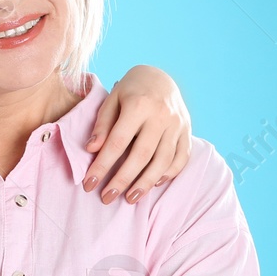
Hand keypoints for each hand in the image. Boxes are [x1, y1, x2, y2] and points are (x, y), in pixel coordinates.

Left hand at [83, 64, 191, 203]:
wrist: (160, 77)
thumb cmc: (130, 90)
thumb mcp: (112, 99)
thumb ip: (103, 124)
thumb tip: (92, 150)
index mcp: (139, 104)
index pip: (117, 142)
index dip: (102, 165)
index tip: (89, 183)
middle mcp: (161, 115)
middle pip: (141, 155)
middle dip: (123, 180)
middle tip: (106, 198)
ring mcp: (178, 124)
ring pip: (163, 161)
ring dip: (146, 183)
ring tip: (130, 198)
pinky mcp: (187, 131)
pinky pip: (181, 158)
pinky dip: (168, 174)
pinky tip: (153, 184)